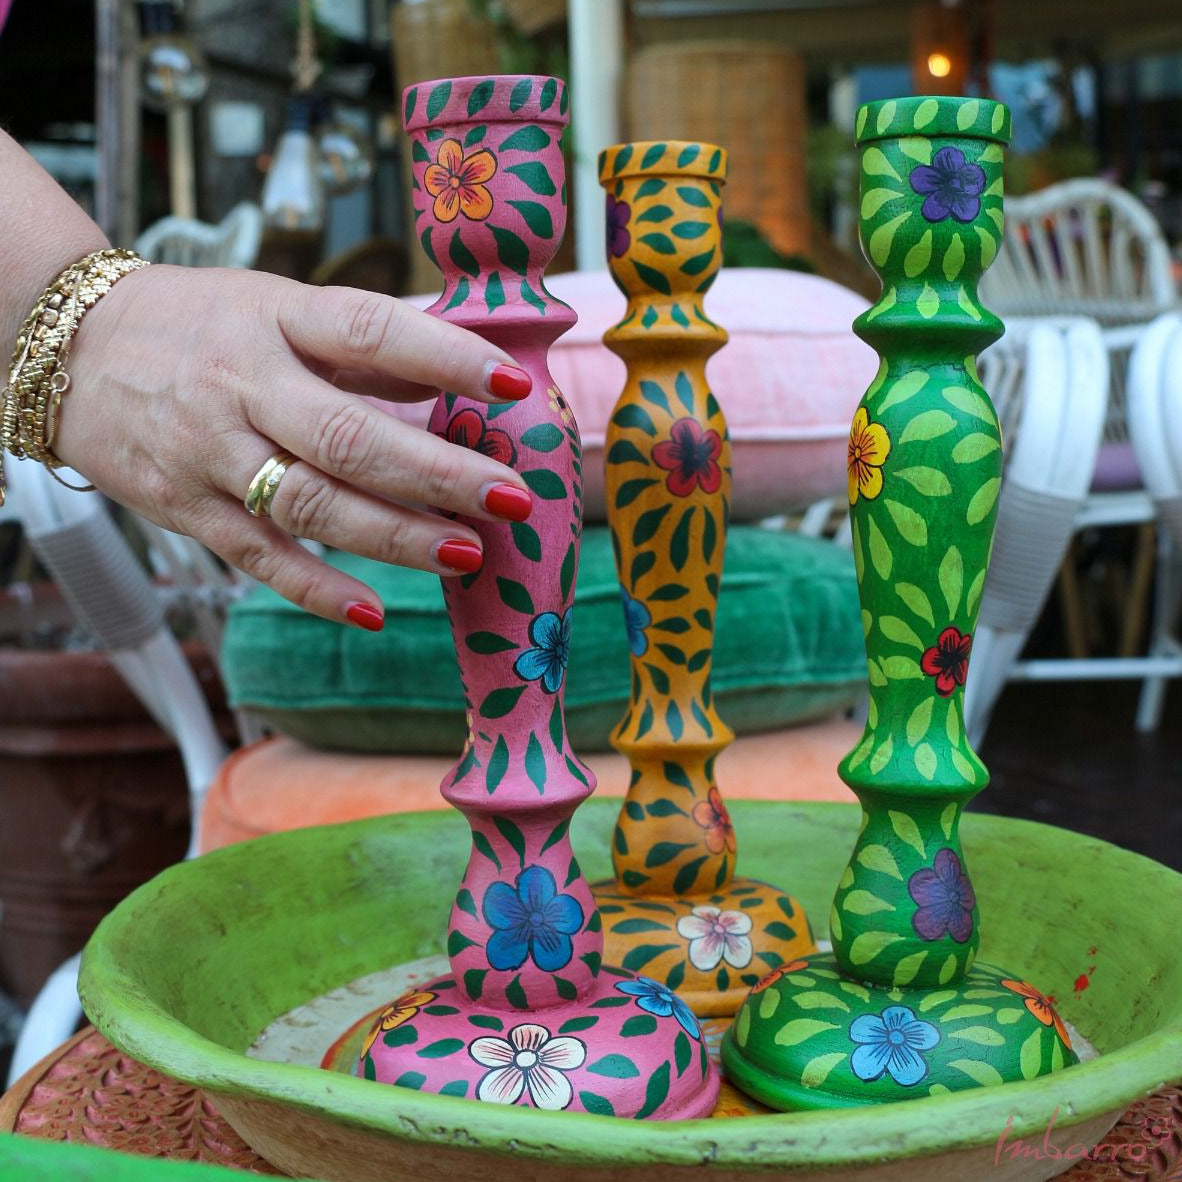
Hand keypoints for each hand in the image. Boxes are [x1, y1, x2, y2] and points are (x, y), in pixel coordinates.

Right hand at [52, 263, 533, 629]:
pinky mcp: (187, 509)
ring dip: (394, 537)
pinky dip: (316, 588)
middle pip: (348, 435)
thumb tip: (463, 378)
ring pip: (310, 504)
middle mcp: (243, 385)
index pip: (370, 332)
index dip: (445, 357)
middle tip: (510, 498)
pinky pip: (259, 557)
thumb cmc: (196, 325)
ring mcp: (210, 452)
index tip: (513, 384)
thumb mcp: (276, 307)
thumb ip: (365, 348)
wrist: (67, 351)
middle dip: (437, 473)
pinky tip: (373, 610)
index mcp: (275, 320)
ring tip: (467, 555)